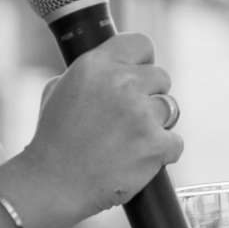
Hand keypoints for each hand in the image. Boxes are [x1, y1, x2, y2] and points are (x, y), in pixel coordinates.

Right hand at [24, 34, 182, 218]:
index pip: (140, 43)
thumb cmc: (53, 141)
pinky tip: (139, 160)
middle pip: (161, 76)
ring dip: (156, 125)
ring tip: (130, 142)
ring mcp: (141, 113)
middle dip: (151, 95)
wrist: (53, 184)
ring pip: (170, 109)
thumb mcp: (58, 91)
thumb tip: (114, 70)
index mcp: (96, 65)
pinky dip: (163, 154)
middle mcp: (121, 83)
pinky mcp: (155, 143)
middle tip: (132, 118)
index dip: (143, 61)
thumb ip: (89, 75)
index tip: (140, 75)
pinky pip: (175, 142)